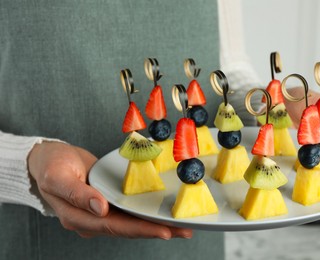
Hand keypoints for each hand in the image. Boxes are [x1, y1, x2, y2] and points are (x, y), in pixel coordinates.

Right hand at [28, 141, 191, 238]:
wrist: (48, 159)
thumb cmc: (51, 165)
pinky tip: (161, 212)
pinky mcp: (107, 203)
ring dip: (155, 224)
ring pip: (132, 222)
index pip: (115, 227)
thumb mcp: (59, 176)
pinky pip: (129, 211)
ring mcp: (101, 213)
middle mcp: (93, 220)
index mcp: (79, 218)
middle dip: (157, 230)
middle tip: (184, 231)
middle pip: (129, 228)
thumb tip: (101, 209)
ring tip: (180, 225)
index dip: (141, 230)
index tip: (165, 232)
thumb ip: (78, 194)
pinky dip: (145, 212)